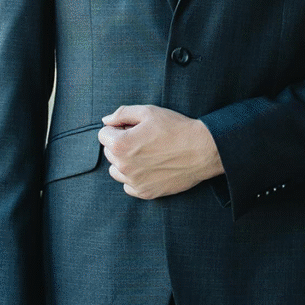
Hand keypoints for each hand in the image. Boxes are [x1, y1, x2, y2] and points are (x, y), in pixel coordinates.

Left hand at [98, 104, 222, 198]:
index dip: (117, 127)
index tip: (132, 127)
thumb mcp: (149, 112)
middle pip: (109, 152)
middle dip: (121, 143)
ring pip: (117, 171)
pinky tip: (151, 166)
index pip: (103, 135)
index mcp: (121, 145)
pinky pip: (128, 185)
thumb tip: (106, 121)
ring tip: (147, 152)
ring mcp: (134, 182)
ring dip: (125, 161)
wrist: (201, 149)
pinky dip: (135, 176)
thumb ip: (122, 114)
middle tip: (143, 137)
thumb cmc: (175, 127)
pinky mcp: (145, 193)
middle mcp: (123, 166)